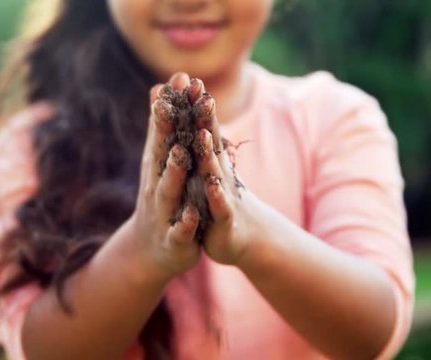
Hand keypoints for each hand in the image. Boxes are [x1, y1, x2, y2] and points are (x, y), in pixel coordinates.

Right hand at [129, 73, 200, 278]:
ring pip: (168, 190)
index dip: (169, 106)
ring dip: (173, 172)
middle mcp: (156, 184)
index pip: (163, 131)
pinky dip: (184, 222)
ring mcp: (163, 211)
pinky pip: (180, 229)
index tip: (177, 79)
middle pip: (160, 155)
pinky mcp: (174, 238)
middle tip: (170, 107)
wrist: (151, 250)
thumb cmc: (161, 198)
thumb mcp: (160, 161)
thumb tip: (160, 84)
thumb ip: (163, 125)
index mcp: (158, 166)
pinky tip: (192, 214)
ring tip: (180, 154)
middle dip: (165, 132)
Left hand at [191, 87, 258, 264]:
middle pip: (210, 143)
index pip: (202, 128)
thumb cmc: (218, 198)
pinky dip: (215, 197)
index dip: (194, 104)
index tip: (186, 79)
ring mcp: (223, 194)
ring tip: (202, 134)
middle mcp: (218, 172)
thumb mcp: (207, 168)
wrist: (244, 236)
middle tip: (200, 93)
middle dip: (205, 119)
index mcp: (210, 161)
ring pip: (214, 172)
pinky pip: (219, 208)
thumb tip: (195, 106)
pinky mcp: (224, 219)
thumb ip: (200, 137)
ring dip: (208, 153)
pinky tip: (211, 187)